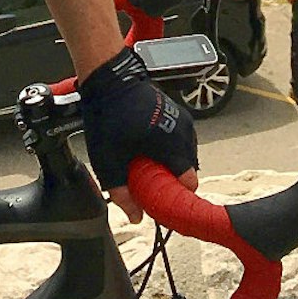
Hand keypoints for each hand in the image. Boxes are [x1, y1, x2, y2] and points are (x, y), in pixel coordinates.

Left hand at [78, 46, 199, 223]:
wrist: (110, 81)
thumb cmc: (108, 117)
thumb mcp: (108, 161)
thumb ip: (122, 192)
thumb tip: (136, 217)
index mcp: (170, 145)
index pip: (190, 182)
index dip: (176, 195)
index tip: (161, 197)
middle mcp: (183, 133)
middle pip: (189, 170)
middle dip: (172, 179)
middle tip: (150, 180)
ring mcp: (183, 120)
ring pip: (186, 154)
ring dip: (172, 162)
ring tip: (148, 162)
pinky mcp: (179, 112)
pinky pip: (182, 139)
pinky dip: (171, 148)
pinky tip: (151, 147)